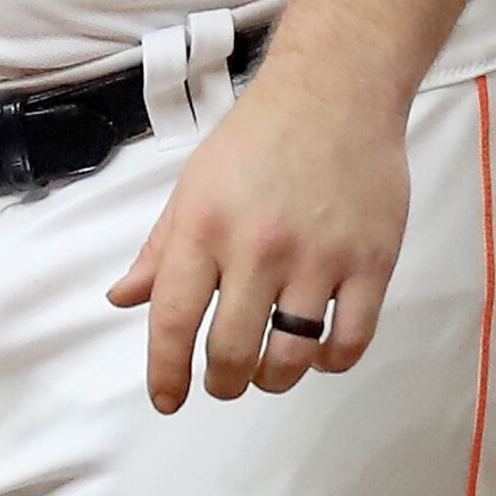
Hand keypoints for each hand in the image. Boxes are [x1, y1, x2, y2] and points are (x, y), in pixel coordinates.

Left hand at [106, 71, 408, 412]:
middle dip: (222, 381)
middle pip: (232, 348)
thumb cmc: (255, 139)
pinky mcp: (371, 264)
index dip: (165, 370)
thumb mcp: (191, 186)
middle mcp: (257, 247)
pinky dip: (330, 362)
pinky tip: (317, 353)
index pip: (172, 316)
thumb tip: (123, 300)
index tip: (166, 400)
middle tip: (222, 382)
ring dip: (274, 379)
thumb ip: (160, 250)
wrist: (332, 95)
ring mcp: (318, 258)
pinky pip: (350, 340)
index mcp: (203, 226)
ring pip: (292, 356)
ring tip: (267, 372)